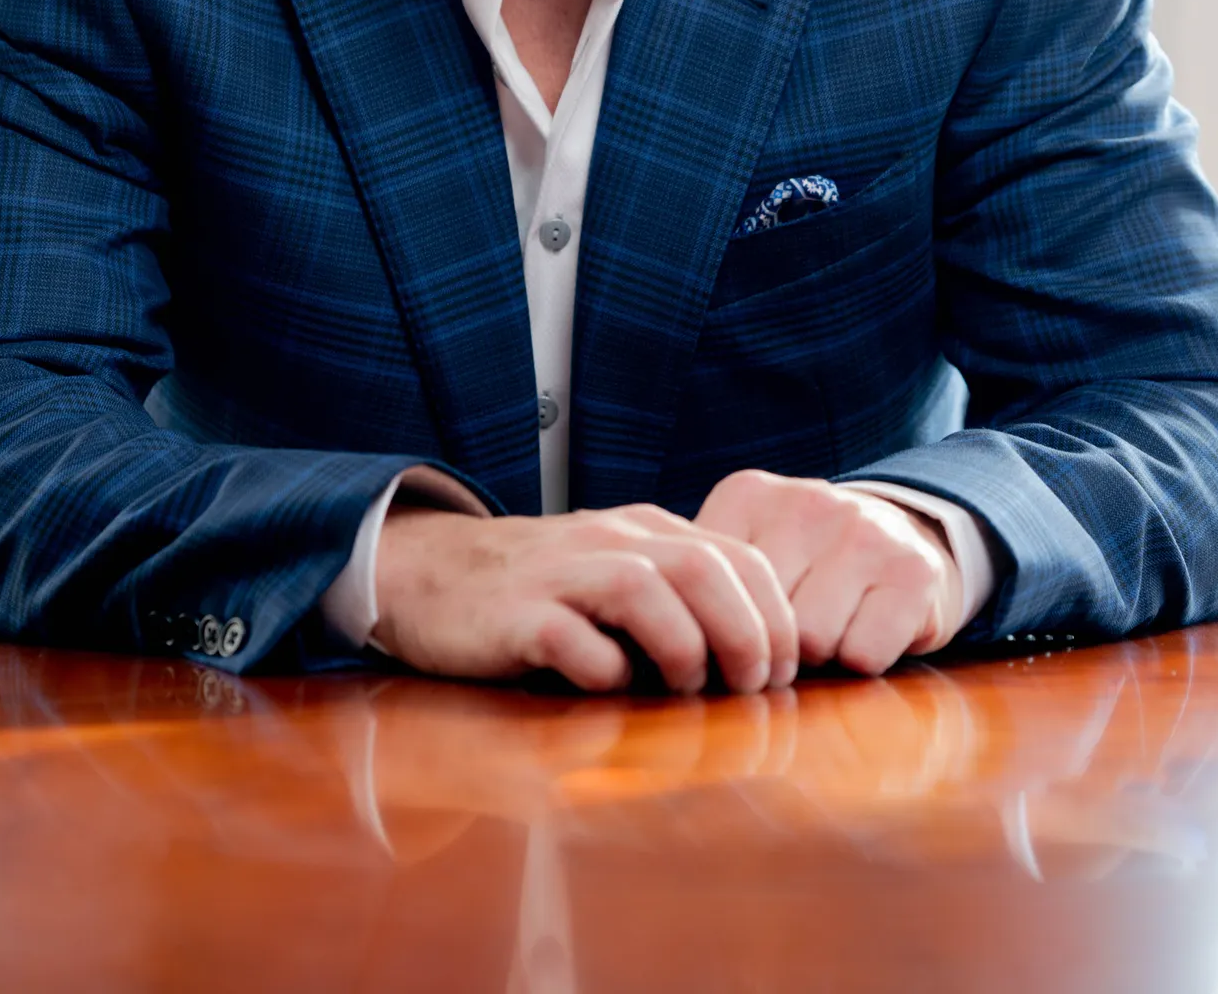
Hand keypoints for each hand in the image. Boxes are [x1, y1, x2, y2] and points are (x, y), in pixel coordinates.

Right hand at [371, 502, 798, 694]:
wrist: (433, 572)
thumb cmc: (544, 590)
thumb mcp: (619, 573)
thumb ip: (681, 597)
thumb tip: (759, 666)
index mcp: (647, 529)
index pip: (740, 555)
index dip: (775, 616)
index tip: (784, 670)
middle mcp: (611, 539)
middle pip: (702, 568)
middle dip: (744, 634)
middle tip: (750, 689)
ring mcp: (561, 572)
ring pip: (643, 590)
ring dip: (682, 648)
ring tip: (685, 689)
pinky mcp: (515, 613)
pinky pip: (570, 637)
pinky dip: (601, 670)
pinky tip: (607, 687)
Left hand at [695, 470, 962, 673]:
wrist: (909, 534)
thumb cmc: (807, 564)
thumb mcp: (748, 552)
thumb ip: (698, 586)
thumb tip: (645, 653)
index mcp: (748, 495)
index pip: (708, 591)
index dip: (721, 630)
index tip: (737, 632)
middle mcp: (805, 501)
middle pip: (761, 621)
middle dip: (773, 648)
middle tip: (792, 635)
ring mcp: (862, 530)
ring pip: (812, 641)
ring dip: (820, 657)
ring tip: (831, 629)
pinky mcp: (913, 570)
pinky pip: (863, 654)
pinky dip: (863, 661)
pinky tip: (867, 630)